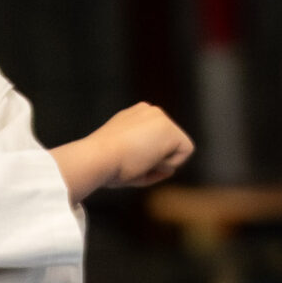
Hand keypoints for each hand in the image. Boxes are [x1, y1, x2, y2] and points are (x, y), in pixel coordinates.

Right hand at [51, 103, 192, 201]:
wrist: (97, 157)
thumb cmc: (105, 165)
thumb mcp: (123, 160)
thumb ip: (145, 162)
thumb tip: (170, 170)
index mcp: (133, 116)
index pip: (152, 142)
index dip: (146, 161)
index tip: (127, 164)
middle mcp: (148, 112)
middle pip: (165, 147)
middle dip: (154, 162)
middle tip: (130, 164)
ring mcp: (160, 117)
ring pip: (175, 150)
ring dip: (159, 163)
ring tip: (137, 161)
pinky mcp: (170, 128)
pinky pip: (184, 153)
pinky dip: (169, 164)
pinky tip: (148, 159)